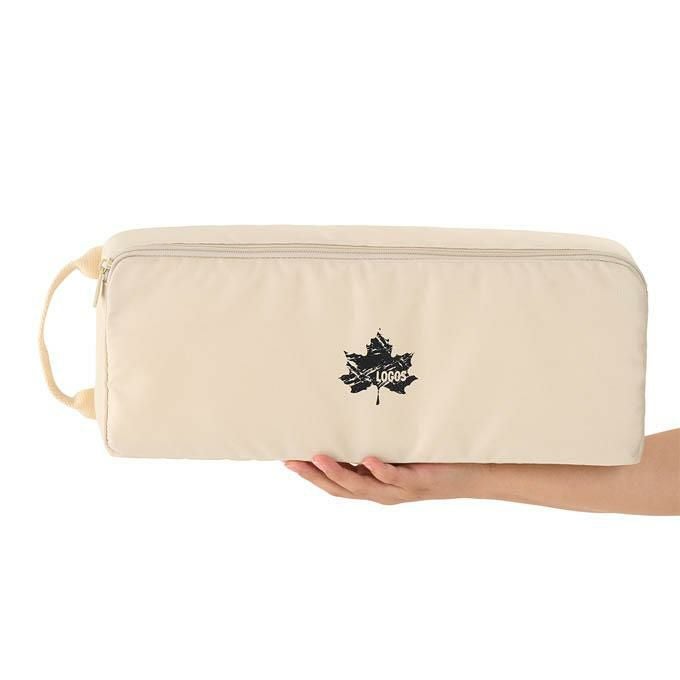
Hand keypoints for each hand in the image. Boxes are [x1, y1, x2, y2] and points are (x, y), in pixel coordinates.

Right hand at [284, 455, 487, 504]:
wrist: (470, 475)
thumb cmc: (431, 459)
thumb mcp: (398, 449)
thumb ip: (376, 440)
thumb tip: (353, 416)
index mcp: (372, 484)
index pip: (334, 484)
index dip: (310, 475)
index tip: (287, 460)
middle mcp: (380, 491)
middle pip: (340, 488)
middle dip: (314, 476)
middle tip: (292, 461)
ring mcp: (397, 489)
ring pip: (361, 487)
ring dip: (338, 473)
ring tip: (317, 459)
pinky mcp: (417, 482)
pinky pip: (395, 478)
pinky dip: (380, 470)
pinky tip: (368, 459)